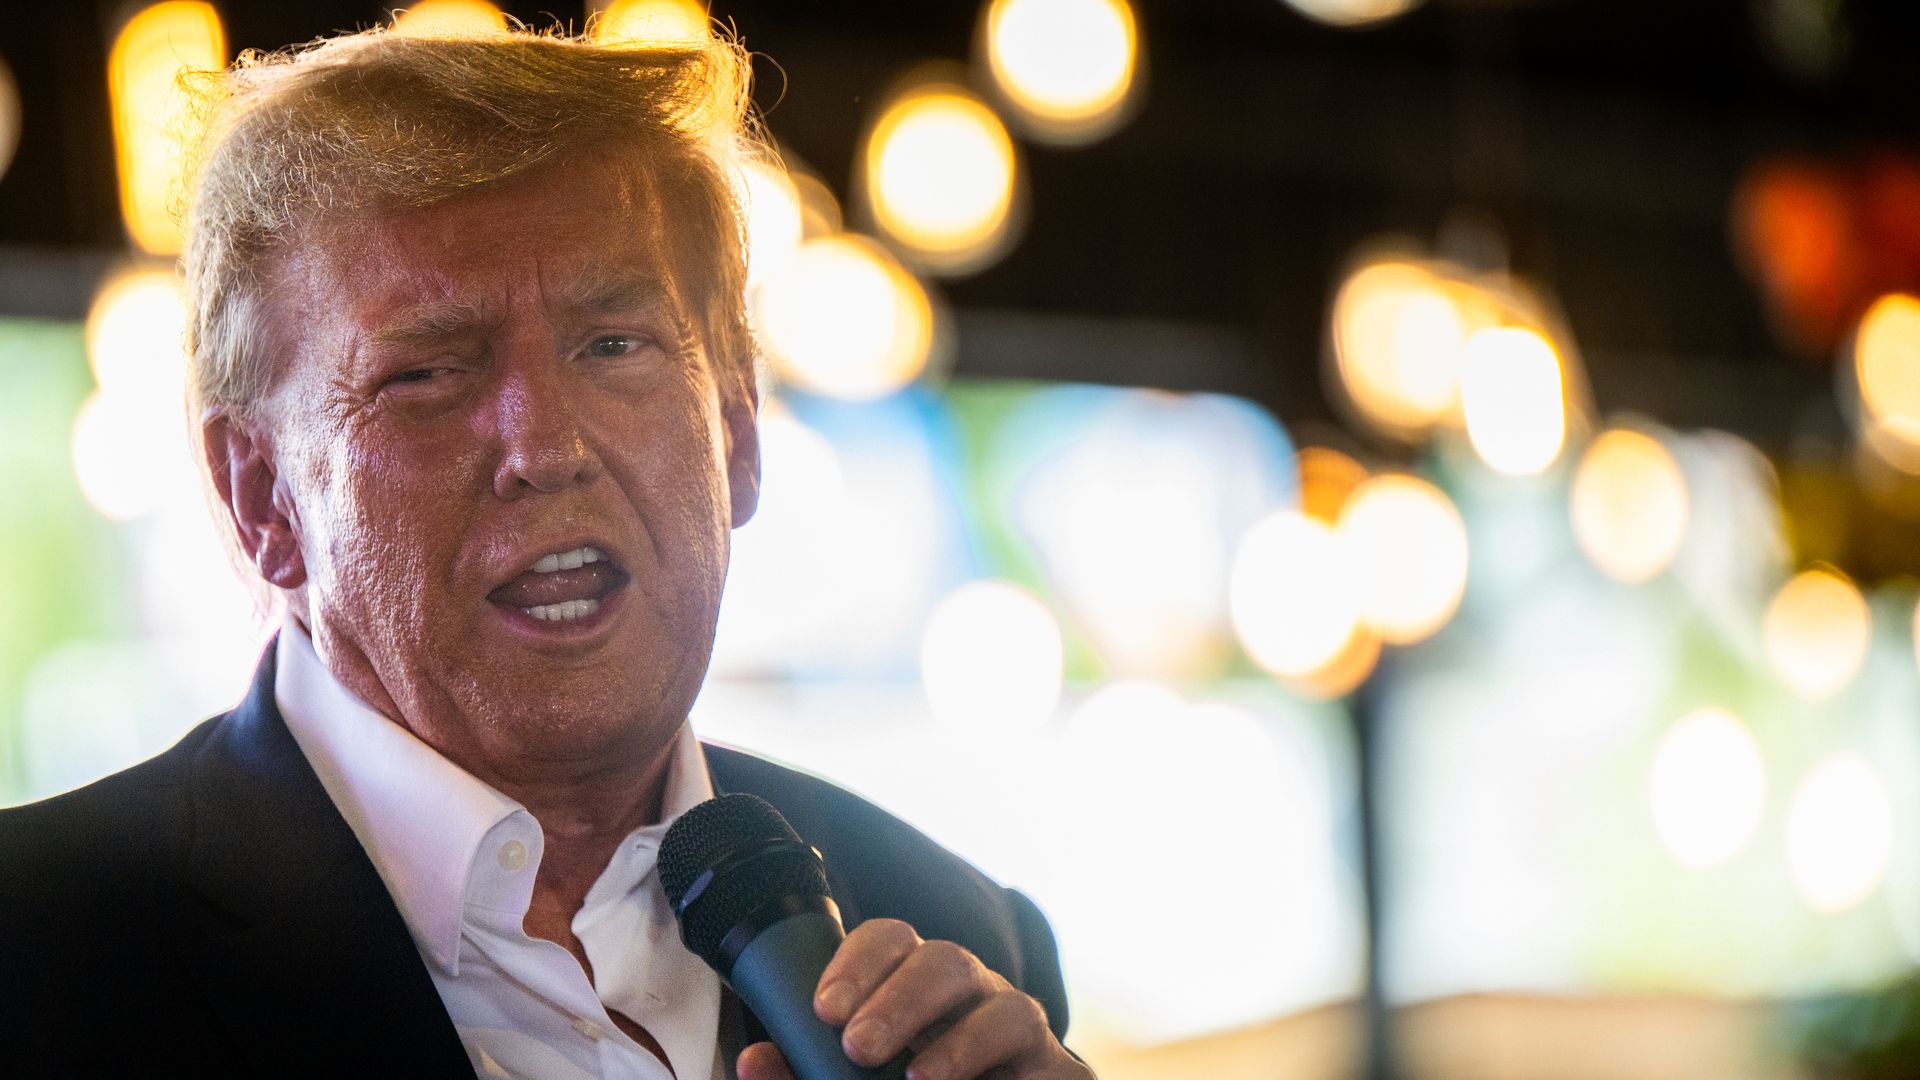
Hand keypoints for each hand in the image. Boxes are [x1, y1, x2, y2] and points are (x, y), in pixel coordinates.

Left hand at [734, 918, 1092, 1079]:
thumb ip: (802, 1074)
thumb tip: (754, 1059)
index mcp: (916, 985)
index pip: (891, 940)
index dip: (858, 962)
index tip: (823, 1009)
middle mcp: (972, 995)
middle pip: (945, 961)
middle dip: (900, 999)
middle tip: (857, 1047)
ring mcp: (1020, 1030)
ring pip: (1008, 1005)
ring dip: (960, 1042)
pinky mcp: (1059, 1073)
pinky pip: (1052, 1065)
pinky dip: (1013, 1076)